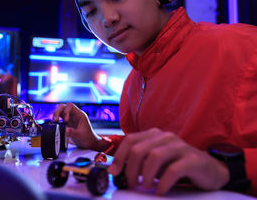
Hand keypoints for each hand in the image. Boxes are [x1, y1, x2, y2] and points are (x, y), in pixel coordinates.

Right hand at [53, 103, 103, 150]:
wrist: (89, 143)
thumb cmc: (87, 138)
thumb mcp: (80, 136)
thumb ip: (73, 132)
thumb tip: (65, 130)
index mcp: (79, 115)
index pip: (70, 106)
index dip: (66, 111)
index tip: (65, 120)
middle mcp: (74, 115)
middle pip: (63, 107)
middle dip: (58, 112)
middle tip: (55, 120)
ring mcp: (70, 118)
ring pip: (60, 112)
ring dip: (55, 116)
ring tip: (54, 123)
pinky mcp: (66, 123)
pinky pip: (59, 118)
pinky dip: (56, 120)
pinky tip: (54, 125)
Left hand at [108, 128, 228, 194]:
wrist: (211, 170)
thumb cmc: (178, 166)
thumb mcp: (155, 162)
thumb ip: (138, 162)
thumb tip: (116, 171)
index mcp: (154, 135)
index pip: (130, 140)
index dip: (119, 156)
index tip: (114, 172)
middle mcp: (166, 137)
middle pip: (139, 149)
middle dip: (131, 169)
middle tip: (131, 184)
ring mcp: (180, 146)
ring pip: (154, 156)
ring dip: (145, 175)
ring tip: (145, 186)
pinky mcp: (193, 160)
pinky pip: (173, 170)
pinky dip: (162, 183)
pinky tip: (160, 191)